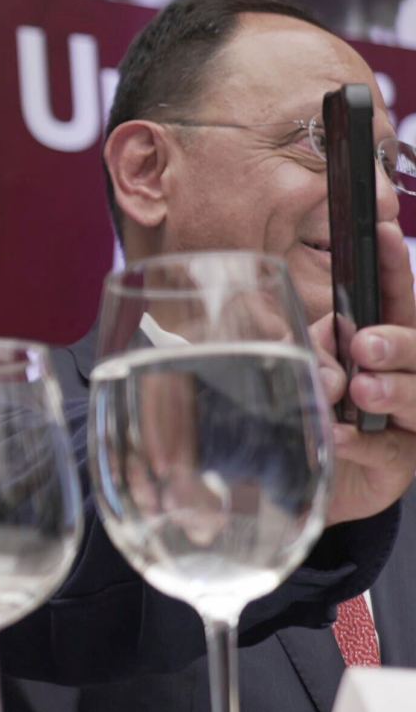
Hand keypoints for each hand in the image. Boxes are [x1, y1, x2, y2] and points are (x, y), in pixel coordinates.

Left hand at [317, 219, 415, 521]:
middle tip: (365, 345)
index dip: (392, 267)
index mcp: (386, 343)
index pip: (396, 298)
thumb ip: (312, 350)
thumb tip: (322, 357)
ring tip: (362, 390)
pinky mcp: (399, 466)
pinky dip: (361, 443)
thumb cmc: (312, 409)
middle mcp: (409, 376)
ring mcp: (411, 422)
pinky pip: (388, 452)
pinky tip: (338, 436)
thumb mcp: (305, 367)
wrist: (308, 479)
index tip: (382, 233)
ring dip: (391, 390)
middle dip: (397, 342)